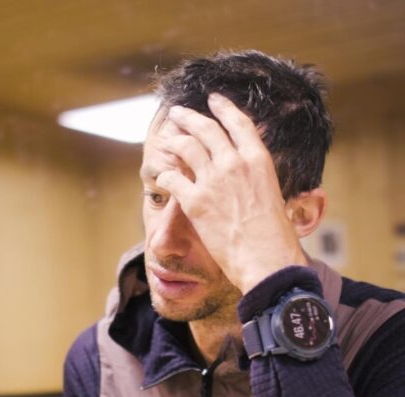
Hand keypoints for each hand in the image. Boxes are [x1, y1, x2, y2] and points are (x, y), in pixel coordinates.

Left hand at [155, 94, 306, 293]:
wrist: (266, 258)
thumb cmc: (275, 235)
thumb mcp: (275, 193)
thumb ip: (258, 176)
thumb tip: (251, 171)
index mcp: (258, 159)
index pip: (238, 122)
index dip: (223, 108)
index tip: (213, 100)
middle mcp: (234, 163)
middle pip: (206, 129)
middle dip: (189, 118)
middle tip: (178, 113)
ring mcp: (213, 180)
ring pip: (186, 147)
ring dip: (173, 140)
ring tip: (165, 138)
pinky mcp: (195, 201)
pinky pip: (172, 178)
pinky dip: (165, 175)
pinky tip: (161, 176)